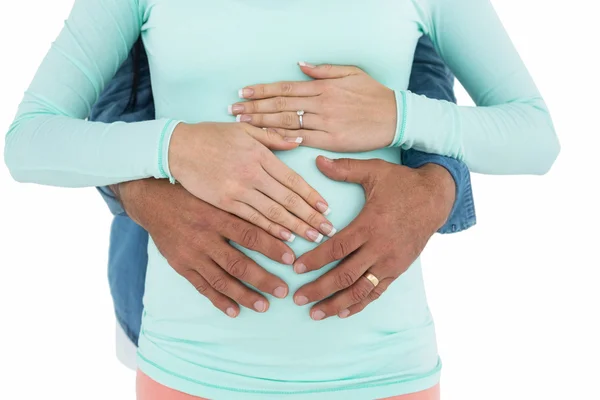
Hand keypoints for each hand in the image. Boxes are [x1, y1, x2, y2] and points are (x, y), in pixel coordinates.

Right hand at [116, 178, 295, 316]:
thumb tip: (275, 210)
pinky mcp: (180, 265)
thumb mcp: (216, 191)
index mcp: (217, 215)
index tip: (291, 258)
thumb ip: (242, 202)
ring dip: (244, 295)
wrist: (151, 199)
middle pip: (238, 263)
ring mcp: (191, 254)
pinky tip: (234, 311)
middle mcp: (204, 237)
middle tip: (283, 291)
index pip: (250, 234)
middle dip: (263, 279)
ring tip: (263, 306)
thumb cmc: (191, 192)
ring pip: (221, 280)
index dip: (272, 247)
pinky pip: (201, 287)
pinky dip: (218, 300)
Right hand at [168, 122, 334, 242]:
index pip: (293, 179)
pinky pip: (251, 220)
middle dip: (310, 216)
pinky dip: (270, 230)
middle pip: (288, 199)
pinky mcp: (223, 203)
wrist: (176, 148)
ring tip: (313, 238)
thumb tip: (298, 142)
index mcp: (260, 154)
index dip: (312, 196)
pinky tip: (285, 239)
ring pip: (273, 212)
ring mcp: (237, 190)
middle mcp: (252, 173)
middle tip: (328, 230)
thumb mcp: (244, 130)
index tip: (326, 208)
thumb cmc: (211, 136)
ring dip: (295, 227)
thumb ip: (273, 137)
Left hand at [229, 62, 396, 151]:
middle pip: (280, 105)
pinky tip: (267, 139)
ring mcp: (325, 122)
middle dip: (254, 107)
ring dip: (262, 122)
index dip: (262, 90)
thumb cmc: (374, 94)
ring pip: (287, 121)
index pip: (285, 88)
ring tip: (242, 124)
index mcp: (323, 87)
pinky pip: (303, 138)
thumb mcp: (351, 73)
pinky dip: (283, 138)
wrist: (395, 116)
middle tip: (232, 110)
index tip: (243, 93)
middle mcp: (321, 103)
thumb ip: (324, 70)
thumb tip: (300, 65)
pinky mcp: (331, 140)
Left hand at [290, 157, 455, 319]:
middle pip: (344, 275)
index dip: (314, 260)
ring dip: (336, 303)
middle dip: (319, 289)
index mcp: (370, 224)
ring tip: (315, 313)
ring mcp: (390, 262)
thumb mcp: (374, 171)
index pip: (336, 248)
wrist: (436, 199)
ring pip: (360, 289)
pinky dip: (359, 304)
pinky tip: (342, 312)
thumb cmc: (402, 184)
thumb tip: (317, 160)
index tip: (296, 268)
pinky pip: (376, 291)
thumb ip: (344, 169)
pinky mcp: (398, 270)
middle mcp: (380, 247)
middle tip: (297, 298)